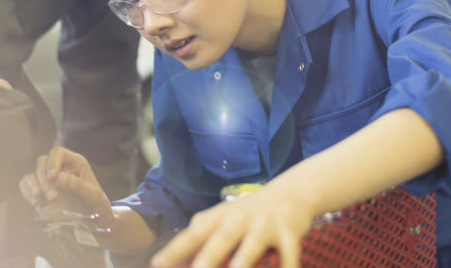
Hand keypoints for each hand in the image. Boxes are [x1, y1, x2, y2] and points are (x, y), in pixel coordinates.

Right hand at [19, 147, 112, 224]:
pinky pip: (25, 185)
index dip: (53, 162)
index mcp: (74, 162)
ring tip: (40, 198)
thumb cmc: (94, 204)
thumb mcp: (91, 195)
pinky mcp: (39, 193)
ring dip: (34, 185)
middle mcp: (59, 168)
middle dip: (45, 179)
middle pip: (43, 163)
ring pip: (32, 174)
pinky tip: (34, 201)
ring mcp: (48, 180)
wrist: (90, 222)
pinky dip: (27, 191)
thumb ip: (76, 185)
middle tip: (53, 197)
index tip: (53, 177)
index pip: (58, 152)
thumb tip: (59, 177)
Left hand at [150, 186, 315, 267]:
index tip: (156, 264)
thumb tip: (176, 263)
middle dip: (207, 259)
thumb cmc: (251, 212)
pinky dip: (287, 266)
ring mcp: (265, 224)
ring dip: (242, 262)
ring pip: (251, 245)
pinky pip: (288, 254)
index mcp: (222, 216)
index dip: (175, 249)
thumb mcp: (227, 218)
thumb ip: (204, 238)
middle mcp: (241, 218)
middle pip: (221, 239)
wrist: (293, 189)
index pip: (194, 233)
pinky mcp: (289, 231)